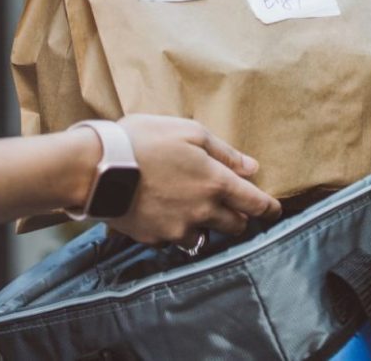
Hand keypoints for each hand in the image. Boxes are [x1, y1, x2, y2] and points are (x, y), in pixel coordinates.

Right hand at [104, 114, 280, 244]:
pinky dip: (174, 229)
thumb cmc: (144, 140)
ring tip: (188, 205)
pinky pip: (173, 239)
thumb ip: (225, 153)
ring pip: (204, 235)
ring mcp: (178, 228)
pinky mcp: (154, 238)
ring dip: (204, 224)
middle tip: (227, 203)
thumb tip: (252, 168)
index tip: (274, 210)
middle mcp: (202, 211)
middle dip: (236, 216)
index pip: (255, 203)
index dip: (269, 208)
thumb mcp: (189, 132)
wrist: (96, 168)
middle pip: (235, 225)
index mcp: (216, 182)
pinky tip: (162, 211)